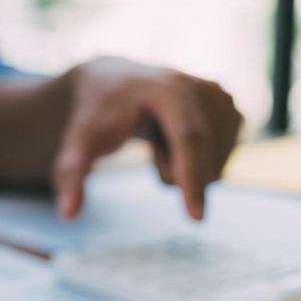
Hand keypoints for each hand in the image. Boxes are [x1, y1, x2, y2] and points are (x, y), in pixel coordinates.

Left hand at [51, 56, 242, 220]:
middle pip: (204, 155)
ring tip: (161, 140)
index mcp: (168, 87)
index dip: (193, 178)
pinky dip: (198, 160)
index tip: (196, 218)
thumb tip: (68, 215)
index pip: (188, 137)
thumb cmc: (97, 113)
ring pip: (214, 163)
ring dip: (184, 167)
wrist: (115, 82)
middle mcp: (203, 87)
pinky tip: (176, 139)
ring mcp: (222, 96)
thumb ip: (71, 175)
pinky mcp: (232, 107)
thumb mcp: (78, 141)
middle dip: (175, 172)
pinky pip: (222, 158)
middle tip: (152, 153)